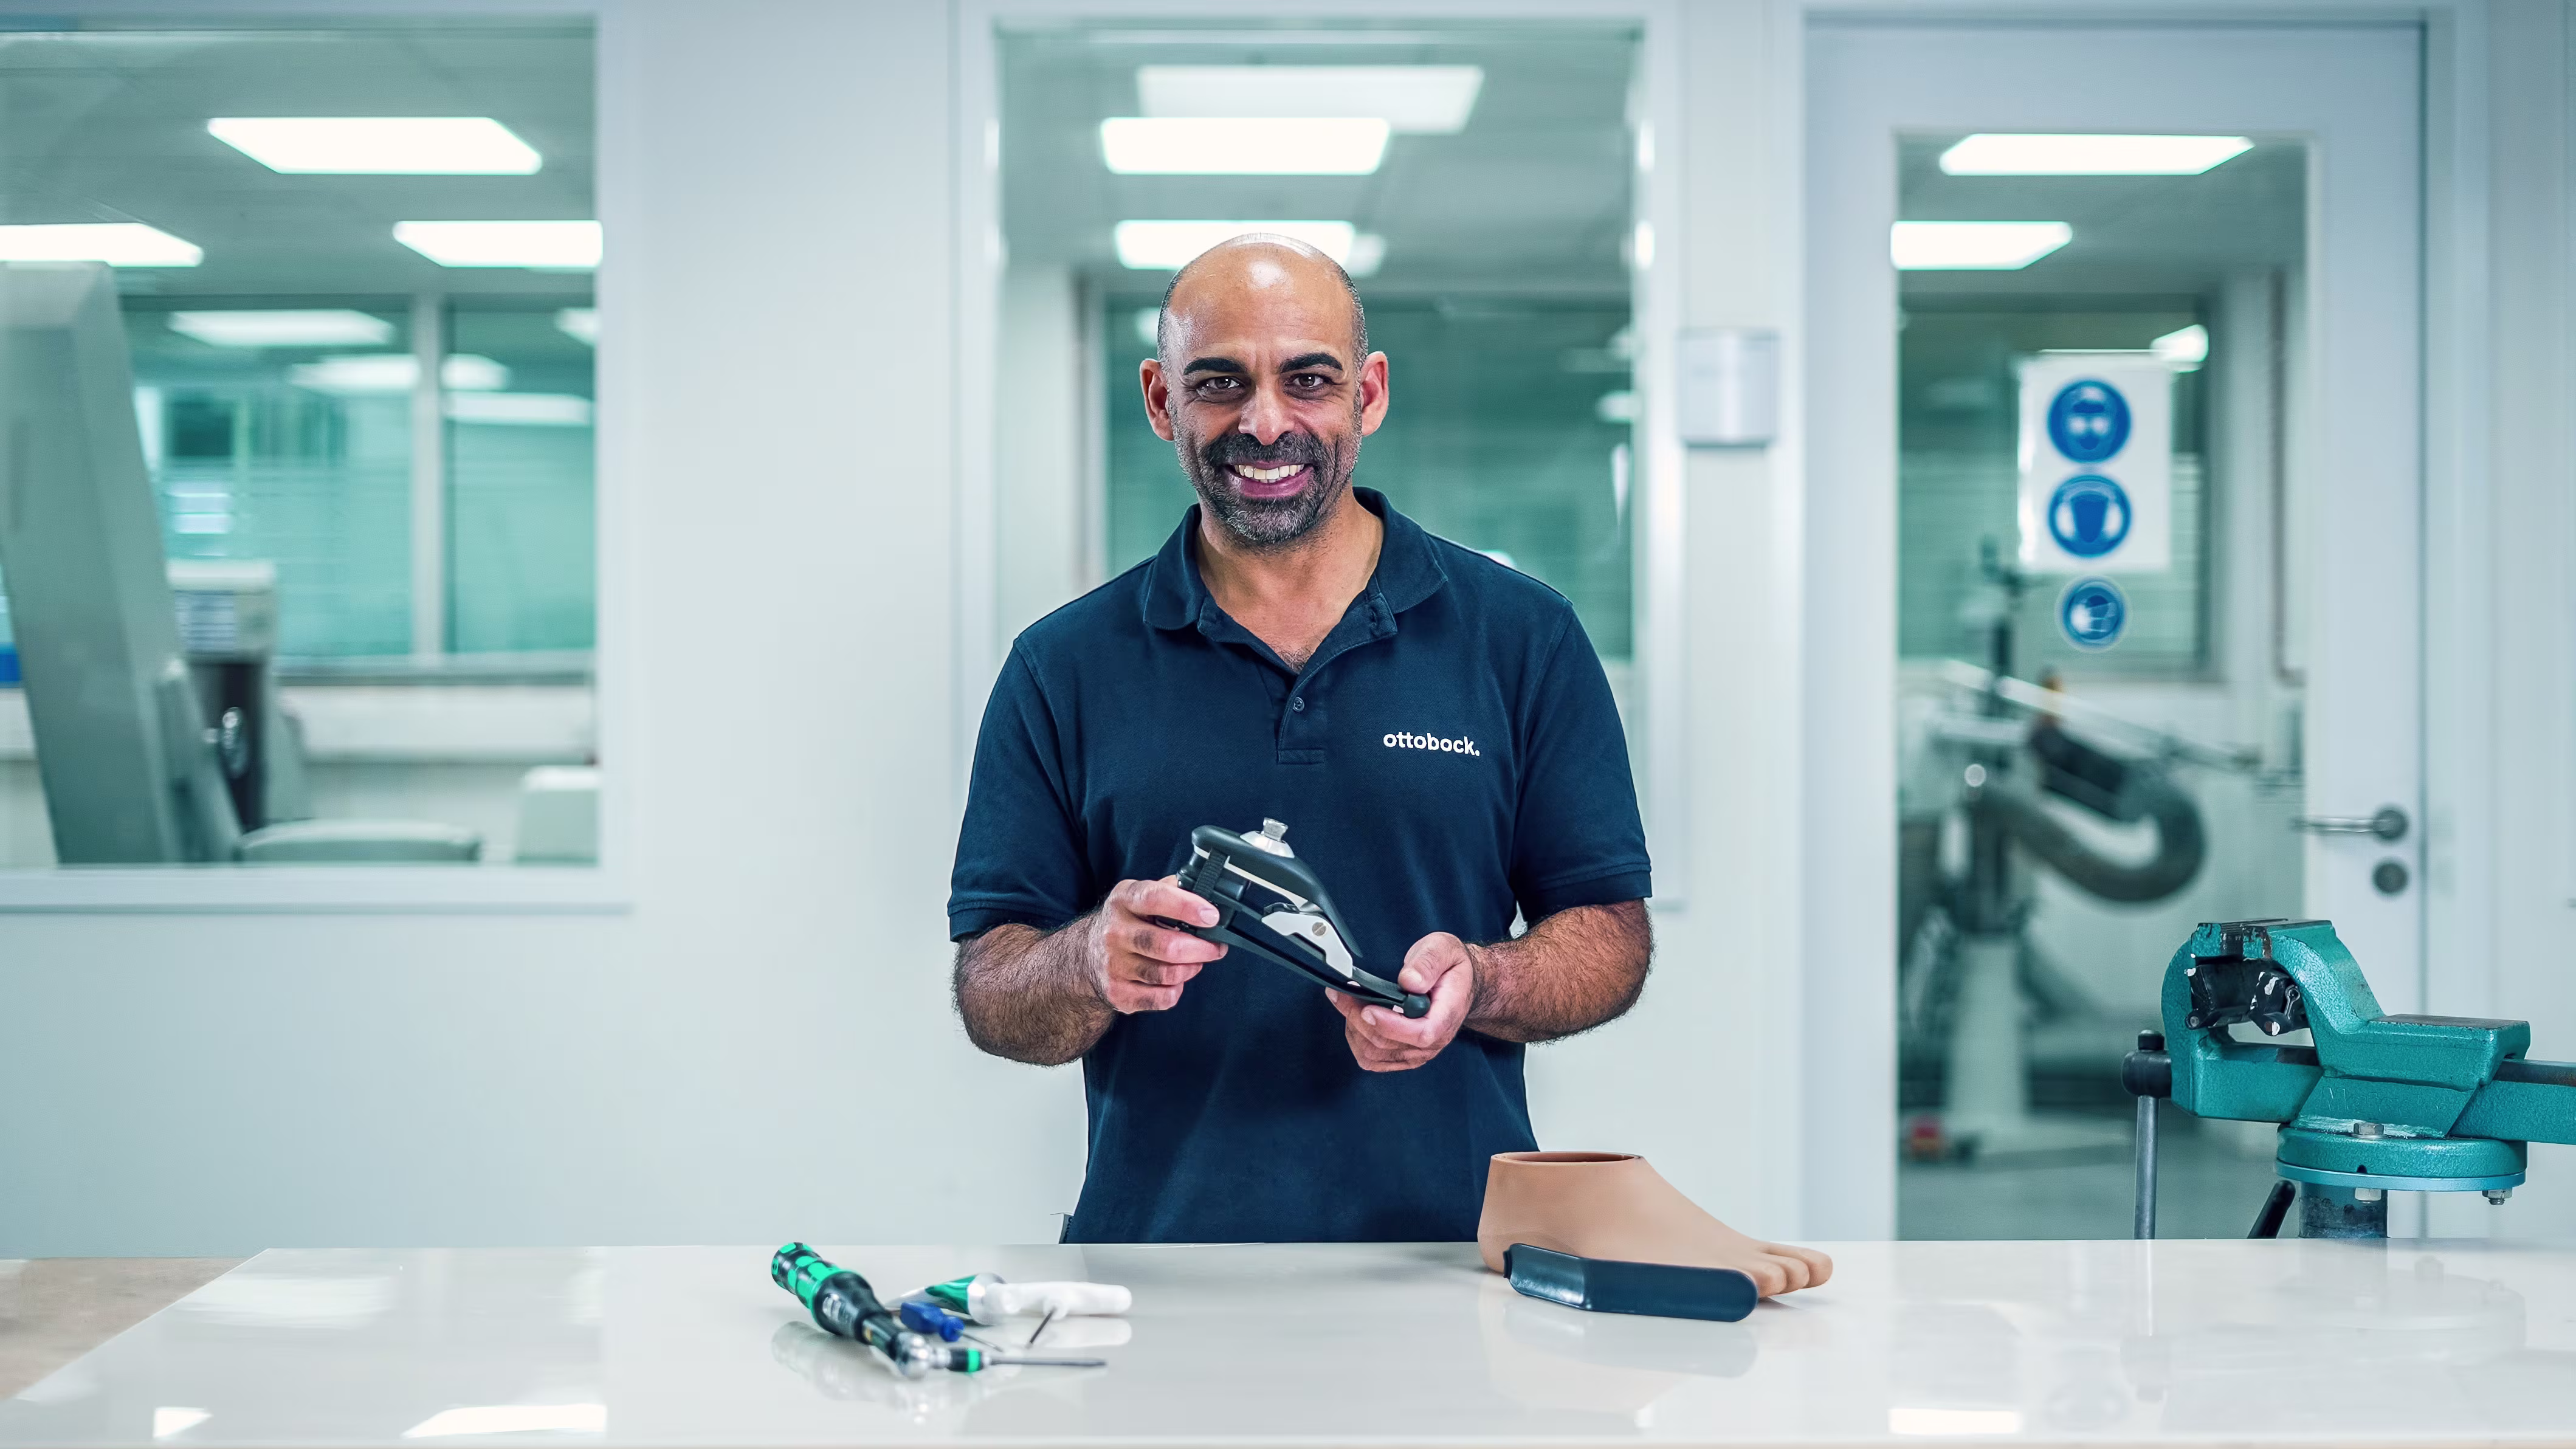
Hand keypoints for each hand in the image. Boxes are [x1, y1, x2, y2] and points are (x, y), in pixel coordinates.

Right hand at [1085, 877, 1226, 1013]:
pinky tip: (1175, 980)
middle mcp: (1115, 932)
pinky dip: (1176, 991)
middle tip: (1216, 947)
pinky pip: (1161, 998)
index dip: (1187, 907)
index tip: (1211, 916)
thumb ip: (1171, 889)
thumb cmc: (1128, 922)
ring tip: (1196, 962)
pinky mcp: (1117, 992)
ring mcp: (1113, 964)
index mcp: (1123, 900)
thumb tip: (1207, 889)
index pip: (1155, 898)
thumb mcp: (1140, 896)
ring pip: (1168, 974)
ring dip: (1191, 968)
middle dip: (1202, 949)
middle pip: (1168, 946)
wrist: (1088, 954)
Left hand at [1328, 932, 1474, 1071]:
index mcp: (1445, 1017)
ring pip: (1373, 1054)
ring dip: (1354, 1028)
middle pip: (1387, 1043)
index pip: (1420, 1033)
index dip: (1390, 1025)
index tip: (1367, 1008)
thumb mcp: (1443, 950)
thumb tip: (1409, 980)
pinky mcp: (1402, 1055)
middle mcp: (1433, 1041)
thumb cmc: (1449, 967)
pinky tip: (1355, 1018)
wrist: (1457, 983)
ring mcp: (1416, 1052)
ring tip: (1348, 1001)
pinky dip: (1356, 1039)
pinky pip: (1372, 1059)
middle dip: (1358, 1017)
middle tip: (1344, 991)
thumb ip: (1428, 962)